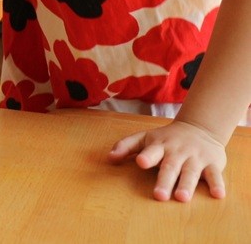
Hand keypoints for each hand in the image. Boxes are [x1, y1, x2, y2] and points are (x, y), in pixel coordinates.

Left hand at [109, 119, 226, 201]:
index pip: (152, 150)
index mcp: (160, 145)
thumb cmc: (166, 138)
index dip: (147, 155)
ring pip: (190, 172)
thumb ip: (126, 146)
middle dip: (164, 181)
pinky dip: (217, 185)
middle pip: (170, 167)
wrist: (199, 128)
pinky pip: (215, 175)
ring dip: (186, 185)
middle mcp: (177, 152)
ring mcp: (195, 158)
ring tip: (181, 198)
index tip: (141, 161)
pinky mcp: (212, 164)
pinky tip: (218, 195)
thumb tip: (108, 158)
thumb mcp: (145, 137)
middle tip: (159, 195)